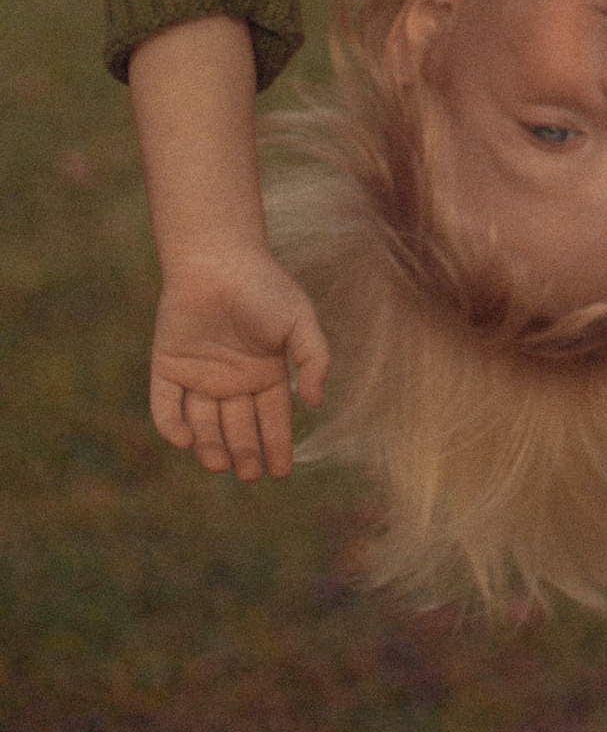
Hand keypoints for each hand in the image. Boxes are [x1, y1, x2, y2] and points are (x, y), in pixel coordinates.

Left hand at [150, 251, 328, 479]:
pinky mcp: (167, 368)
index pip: (272, 419)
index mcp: (264, 373)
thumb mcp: (300, 321)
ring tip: (221, 463)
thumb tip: (315, 402)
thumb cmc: (265, 286)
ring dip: (210, 447)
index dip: (277, 446)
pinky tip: (186, 439)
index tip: (281, 472)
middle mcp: (232, 381)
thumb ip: (314, 359)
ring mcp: (198, 377)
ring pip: (203, 425)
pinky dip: (172, 426)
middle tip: (249, 473)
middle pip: (238, 429)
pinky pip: (167, 407)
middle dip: (245, 454)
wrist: (218, 258)